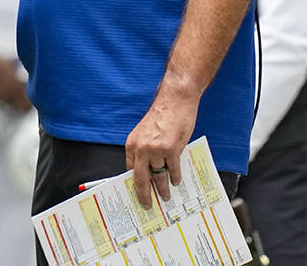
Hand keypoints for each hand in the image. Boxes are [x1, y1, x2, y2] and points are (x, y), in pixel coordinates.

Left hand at [125, 93, 197, 209]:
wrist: (175, 99)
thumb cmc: (162, 116)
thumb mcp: (145, 133)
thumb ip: (144, 151)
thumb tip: (147, 172)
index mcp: (132, 144)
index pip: (130, 171)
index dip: (134, 185)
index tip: (136, 196)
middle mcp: (141, 148)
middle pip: (140, 179)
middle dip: (144, 195)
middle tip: (147, 205)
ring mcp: (156, 149)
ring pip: (158, 176)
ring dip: (163, 189)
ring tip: (165, 196)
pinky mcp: (171, 149)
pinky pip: (173, 169)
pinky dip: (175, 177)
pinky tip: (176, 181)